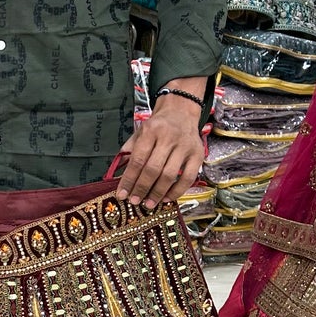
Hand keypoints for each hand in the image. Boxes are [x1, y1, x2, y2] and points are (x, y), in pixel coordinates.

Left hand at [113, 90, 205, 209]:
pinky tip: (166, 198)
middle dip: (141, 188)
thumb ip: (128, 152)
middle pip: (153, 169)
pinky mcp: (198, 155)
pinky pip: (188, 178)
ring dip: (157, 193)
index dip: (128, 180)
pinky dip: (177, 191)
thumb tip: (117, 175)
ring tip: (148, 204)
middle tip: (134, 201)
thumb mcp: (139, 133)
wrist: (181, 112)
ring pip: (170, 175)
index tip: (121, 194)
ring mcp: (185, 147)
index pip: (138, 159)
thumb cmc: (157, 126)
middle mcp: (169, 138)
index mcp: (151, 131)